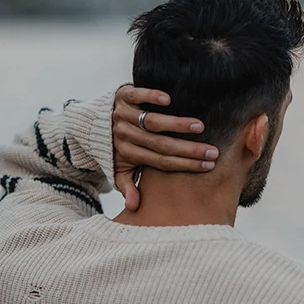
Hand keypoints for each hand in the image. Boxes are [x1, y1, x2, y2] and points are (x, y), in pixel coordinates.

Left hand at [112, 85, 219, 210]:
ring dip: (176, 124)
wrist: (91, 121)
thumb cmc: (114, 147)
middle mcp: (126, 135)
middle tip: (212, 151)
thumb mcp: (118, 170)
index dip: (186, 164)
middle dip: (189, 149)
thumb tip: (134, 207)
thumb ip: (127, 186)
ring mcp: (124, 114)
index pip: (162, 161)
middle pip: (161, 144)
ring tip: (199, 127)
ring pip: (151, 122)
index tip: (208, 165)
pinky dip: (151, 97)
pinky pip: (137, 96)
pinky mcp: (122, 96)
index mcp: (129, 154)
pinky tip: (169, 99)